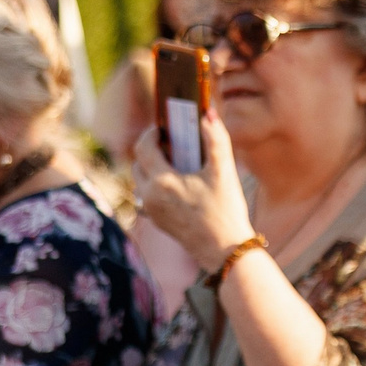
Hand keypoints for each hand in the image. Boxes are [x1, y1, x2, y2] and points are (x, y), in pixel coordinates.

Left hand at [131, 114, 255, 269]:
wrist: (225, 251)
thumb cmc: (226, 211)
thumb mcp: (224, 173)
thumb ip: (217, 140)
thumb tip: (209, 114)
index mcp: (162, 180)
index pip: (143, 146)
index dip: (152, 133)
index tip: (164, 127)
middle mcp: (149, 195)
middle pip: (138, 162)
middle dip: (152, 150)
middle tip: (172, 144)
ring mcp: (151, 210)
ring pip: (141, 180)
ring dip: (153, 168)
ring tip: (176, 164)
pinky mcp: (157, 221)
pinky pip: (148, 196)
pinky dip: (158, 185)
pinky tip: (179, 185)